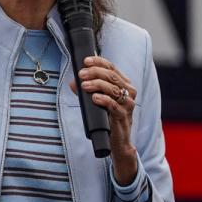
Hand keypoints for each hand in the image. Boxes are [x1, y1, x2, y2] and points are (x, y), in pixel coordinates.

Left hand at [69, 56, 137, 184]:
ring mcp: (127, 104)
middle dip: (95, 72)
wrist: (116, 140)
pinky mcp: (124, 116)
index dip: (98, 62)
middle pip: (112, 76)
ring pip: (114, 89)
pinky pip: (114, 105)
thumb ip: (85, 90)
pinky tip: (94, 98)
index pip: (112, 67)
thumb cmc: (107, 117)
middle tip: (81, 74)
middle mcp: (128, 91)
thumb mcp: (95, 100)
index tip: (85, 61)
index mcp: (123, 84)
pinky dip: (103, 100)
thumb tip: (73, 82)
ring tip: (84, 86)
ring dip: (97, 84)